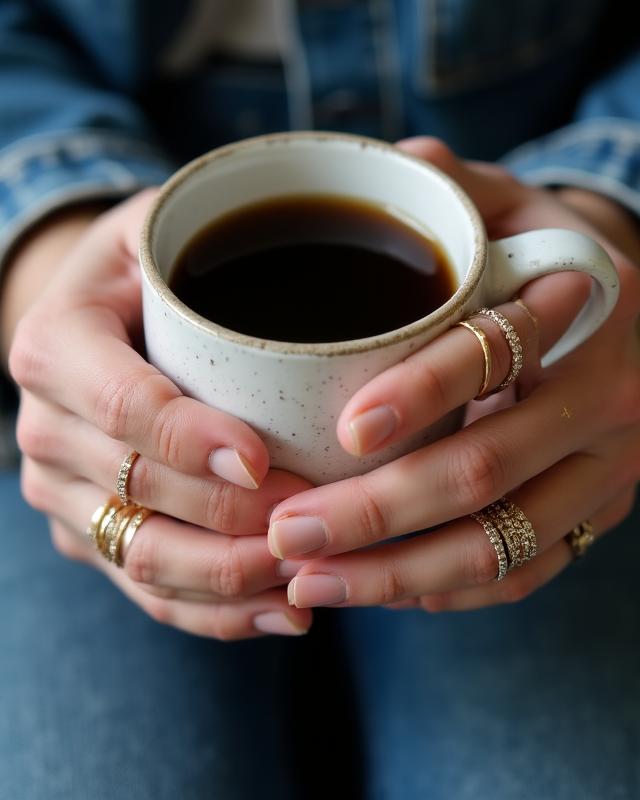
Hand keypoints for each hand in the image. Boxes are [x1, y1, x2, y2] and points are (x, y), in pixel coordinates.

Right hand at [7, 191, 312, 638]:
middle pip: (138, 494)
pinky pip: (149, 589)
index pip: (119, 403)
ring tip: (314, 576)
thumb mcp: (175, 218)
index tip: (267, 456)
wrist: (97, 319)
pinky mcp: (93, 532)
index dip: (188, 438)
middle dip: (231, 519)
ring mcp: (65, 490)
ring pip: (144, 559)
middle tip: (316, 518)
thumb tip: (405, 161)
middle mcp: (46, 425)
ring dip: (233, 579)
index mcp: (58, 341)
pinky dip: (218, 613)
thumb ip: (253, 210)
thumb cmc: (152, 262)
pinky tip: (289, 611)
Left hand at [267, 138, 639, 612]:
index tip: (343, 429)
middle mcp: (605, 398)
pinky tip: (379, 590)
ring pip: (498, 545)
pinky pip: (524, 573)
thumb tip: (395, 162)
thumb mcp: (519, 206)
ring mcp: (607, 471)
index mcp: (582, 309)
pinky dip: (448, 592)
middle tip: (284, 532)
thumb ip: (459, 188)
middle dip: (374, 513)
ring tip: (306, 582)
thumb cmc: (556, 260)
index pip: (496, 352)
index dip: (423, 391)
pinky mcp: (597, 516)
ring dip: (395, 574)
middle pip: (484, 470)